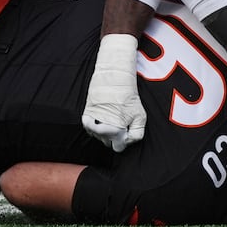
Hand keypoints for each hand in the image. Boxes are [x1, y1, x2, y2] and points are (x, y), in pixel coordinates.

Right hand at [82, 34, 145, 151]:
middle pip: (108, 143)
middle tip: (120, 121)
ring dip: (105, 130)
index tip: (126, 131)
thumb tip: (128, 141)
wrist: (113, 78)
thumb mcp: (140, 116)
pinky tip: (102, 117)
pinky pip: (89, 128)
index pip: (118, 148)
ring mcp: (92, 123)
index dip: (124, 141)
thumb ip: (136, 134)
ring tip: (112, 115)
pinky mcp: (86, 115)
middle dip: (114, 135)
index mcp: (115, 132)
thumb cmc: (127, 96)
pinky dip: (95, 126)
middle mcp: (102, 130)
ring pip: (98, 136)